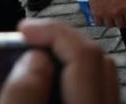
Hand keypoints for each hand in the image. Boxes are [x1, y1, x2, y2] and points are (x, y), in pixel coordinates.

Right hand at [0, 19, 119, 103]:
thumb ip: (23, 97)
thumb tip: (34, 58)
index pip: (85, 57)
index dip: (54, 34)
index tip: (24, 29)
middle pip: (98, 60)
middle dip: (64, 42)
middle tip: (29, 39)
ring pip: (101, 73)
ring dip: (71, 58)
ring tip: (37, 55)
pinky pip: (98, 89)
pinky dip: (76, 76)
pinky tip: (50, 79)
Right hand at [87, 0, 125, 28]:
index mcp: (125, 7)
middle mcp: (116, 13)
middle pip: (120, 25)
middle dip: (122, 23)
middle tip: (121, 19)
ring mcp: (106, 14)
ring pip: (110, 25)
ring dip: (111, 22)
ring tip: (111, 19)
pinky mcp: (96, 13)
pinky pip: (99, 23)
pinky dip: (101, 21)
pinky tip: (102, 18)